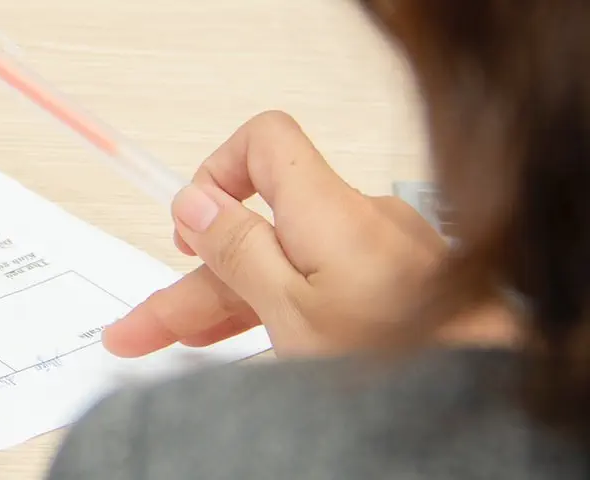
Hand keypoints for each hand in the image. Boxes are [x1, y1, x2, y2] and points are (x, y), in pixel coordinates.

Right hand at [102, 111, 507, 357]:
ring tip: (178, 344)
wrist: (486, 394)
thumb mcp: (291, 311)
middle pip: (258, 228)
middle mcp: (357, 221)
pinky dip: (279, 309)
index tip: (187, 228)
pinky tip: (248, 341)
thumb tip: (195, 202)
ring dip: (227, 302)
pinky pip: (321, 284)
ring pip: (286, 265)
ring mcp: (381, 256)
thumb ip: (238, 251)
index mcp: (327, 210)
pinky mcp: (398, 288)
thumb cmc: (401, 359)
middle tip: (143, 327)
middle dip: (195, 275)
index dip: (218, 173)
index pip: (264, 142)